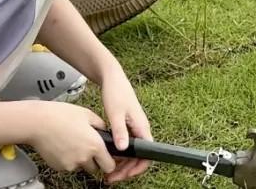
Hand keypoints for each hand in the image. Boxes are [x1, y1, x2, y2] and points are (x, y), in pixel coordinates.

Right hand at [27, 101, 115, 175]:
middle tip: (85, 146)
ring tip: (71, 142)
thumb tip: (105, 132)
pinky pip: (68, 166)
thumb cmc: (61, 115)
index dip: (109, 161)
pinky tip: (62, 145)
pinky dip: (67, 159)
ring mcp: (70, 164)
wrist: (38, 122)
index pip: (110, 165)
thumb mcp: (87, 114)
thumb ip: (100, 125)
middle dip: (93, 160)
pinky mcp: (59, 167)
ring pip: (80, 166)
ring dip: (79, 159)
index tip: (106, 157)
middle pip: (95, 168)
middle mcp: (84, 158)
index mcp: (95, 145)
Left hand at [100, 67, 152, 183]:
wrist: (112, 78)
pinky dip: (119, 155)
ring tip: (108, 171)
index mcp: (142, 128)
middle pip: (139, 157)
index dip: (137, 168)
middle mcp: (140, 130)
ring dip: (122, 164)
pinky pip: (127, 146)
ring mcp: (134, 129)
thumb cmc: (116, 92)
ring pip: (132, 153)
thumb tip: (124, 149)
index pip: (147, 155)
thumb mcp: (116, 113)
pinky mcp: (127, 127)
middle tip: (111, 177)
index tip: (124, 174)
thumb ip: (120, 131)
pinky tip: (108, 157)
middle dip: (126, 170)